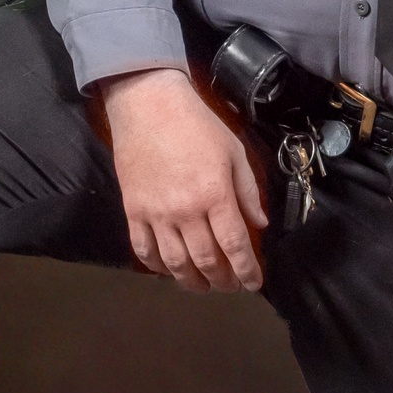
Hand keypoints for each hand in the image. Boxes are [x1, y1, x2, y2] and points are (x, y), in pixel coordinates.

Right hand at [100, 67, 265, 292]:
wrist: (149, 106)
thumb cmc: (197, 125)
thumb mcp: (234, 152)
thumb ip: (247, 191)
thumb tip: (259, 223)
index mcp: (214, 194)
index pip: (234, 244)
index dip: (247, 269)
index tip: (254, 283)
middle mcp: (185, 211)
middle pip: (206, 260)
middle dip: (223, 280)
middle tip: (231, 286)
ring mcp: (155, 214)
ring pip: (175, 262)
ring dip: (191, 281)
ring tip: (203, 286)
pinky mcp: (132, 211)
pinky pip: (143, 249)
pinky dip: (157, 266)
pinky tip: (169, 271)